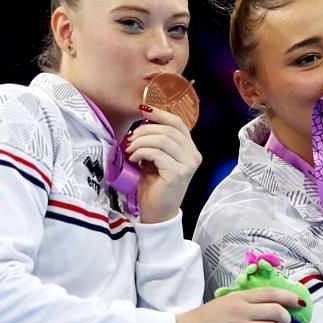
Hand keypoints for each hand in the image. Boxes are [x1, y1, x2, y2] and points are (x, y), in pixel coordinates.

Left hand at [127, 105, 201, 223]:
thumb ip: (155, 142)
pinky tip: (134, 160)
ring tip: (130, 151)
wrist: (157, 212)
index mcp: (190, 150)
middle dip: (144, 130)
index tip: (143, 110)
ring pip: (163, 139)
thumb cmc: (154, 186)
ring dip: (141, 142)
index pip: (178, 124)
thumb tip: (142, 122)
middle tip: (130, 140)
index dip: (160, 114)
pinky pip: (157, 153)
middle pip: (169, 129)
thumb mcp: (155, 159)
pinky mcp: (178, 173)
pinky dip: (141, 153)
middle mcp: (193, 156)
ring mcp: (188, 165)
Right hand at [174, 287, 302, 322]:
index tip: (299, 302)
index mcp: (237, 298)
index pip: (271, 294)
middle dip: (286, 319)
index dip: (289, 297)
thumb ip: (241, 303)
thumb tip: (263, 306)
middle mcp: (241, 310)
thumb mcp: (222, 304)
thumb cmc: (199, 321)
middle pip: (277, 311)